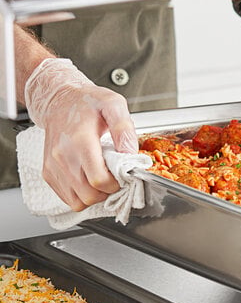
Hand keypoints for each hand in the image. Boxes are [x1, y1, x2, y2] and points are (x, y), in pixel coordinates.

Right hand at [25, 59, 137, 210]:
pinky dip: (81, 195)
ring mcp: (53, 166)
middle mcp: (62, 156)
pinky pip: (67, 199)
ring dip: (94, 196)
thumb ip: (124, 129)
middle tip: (114, 178)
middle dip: (107, 192)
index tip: (121, 175)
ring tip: (101, 178)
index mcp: (80, 141)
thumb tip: (130, 154)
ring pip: (77, 202)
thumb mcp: (113, 105)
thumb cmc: (86, 103)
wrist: (59, 100)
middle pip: (89, 195)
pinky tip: (89, 180)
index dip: (116, 184)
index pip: (99, 180)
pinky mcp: (48, 173)